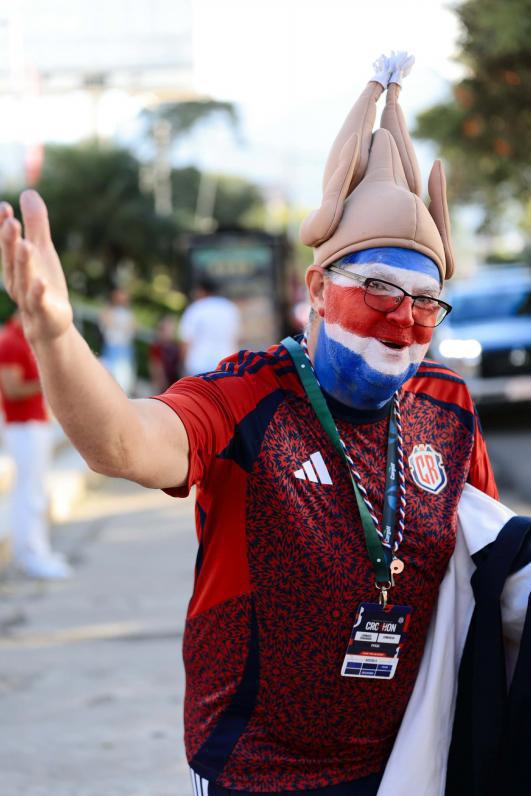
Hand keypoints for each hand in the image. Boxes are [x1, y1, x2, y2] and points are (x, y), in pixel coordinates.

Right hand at [0, 190, 72, 342]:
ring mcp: (29, 297)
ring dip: (24, 263)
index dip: (5, 226)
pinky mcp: (44, 312)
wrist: (49, 324)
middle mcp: (17, 280)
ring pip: (24, 279)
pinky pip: (39, 302)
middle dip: (10, 242)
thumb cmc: (43, 284)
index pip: (9, 243)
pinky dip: (38, 292)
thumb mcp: (43, 251)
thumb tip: (28, 192)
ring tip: (26, 246)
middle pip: (12, 259)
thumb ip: (36, 224)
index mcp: (15, 264)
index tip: (5, 207)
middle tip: (11, 222)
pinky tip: (41, 281)